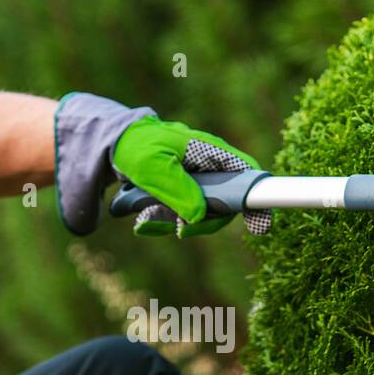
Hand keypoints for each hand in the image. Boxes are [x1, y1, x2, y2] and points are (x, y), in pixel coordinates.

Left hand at [111, 116, 266, 237]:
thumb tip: (199, 216)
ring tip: (146, 221)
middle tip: (178, 230)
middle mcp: (211, 167)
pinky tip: (143, 221)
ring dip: (175, 224)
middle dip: (203, 222)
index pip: (248, 173)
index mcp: (211, 152)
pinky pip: (183, 215)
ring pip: (202, 214)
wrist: (115, 144)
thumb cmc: (137, 148)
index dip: (257, 198)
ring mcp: (198, 181)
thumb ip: (178, 190)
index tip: (258, 225)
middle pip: (226, 204)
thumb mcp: (153, 168)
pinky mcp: (184, 193)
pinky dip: (165, 222)